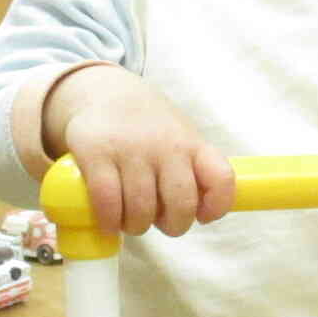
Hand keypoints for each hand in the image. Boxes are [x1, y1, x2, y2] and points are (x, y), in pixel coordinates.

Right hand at [47, 67, 233, 235]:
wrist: (103, 90)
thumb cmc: (148, 125)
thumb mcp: (181, 136)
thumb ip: (193, 169)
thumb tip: (201, 212)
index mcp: (192, 144)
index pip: (221, 178)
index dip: (216, 206)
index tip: (202, 216)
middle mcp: (166, 146)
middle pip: (181, 203)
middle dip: (173, 226)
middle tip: (158, 222)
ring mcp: (131, 150)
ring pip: (142, 209)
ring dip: (136, 225)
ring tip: (130, 220)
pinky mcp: (96, 154)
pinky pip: (107, 201)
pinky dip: (109, 220)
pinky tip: (108, 221)